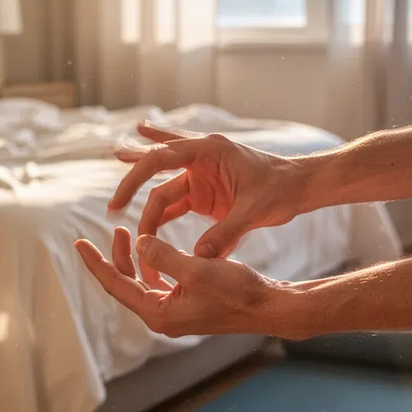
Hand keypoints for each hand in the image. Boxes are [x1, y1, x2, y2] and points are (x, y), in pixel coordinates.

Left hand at [75, 227, 290, 337]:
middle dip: (116, 257)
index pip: (116, 285)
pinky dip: (154, 264)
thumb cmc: (237, 291)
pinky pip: (160, 283)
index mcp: (159, 312)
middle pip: (126, 284)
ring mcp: (175, 313)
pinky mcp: (188, 305)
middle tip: (114, 229)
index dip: (97, 263)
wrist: (268, 306)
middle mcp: (163, 317)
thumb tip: (139, 242)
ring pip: (142, 282)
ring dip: (135, 258)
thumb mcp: (197, 269)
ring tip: (131, 233)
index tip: (79, 243)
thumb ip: (164, 255)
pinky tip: (158, 247)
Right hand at [109, 122, 308, 281]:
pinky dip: (156, 194)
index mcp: (209, 152)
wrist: (300, 187)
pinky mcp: (205, 191)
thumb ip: (227, 233)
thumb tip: (199, 258)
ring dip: (139, 182)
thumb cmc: (281, 191)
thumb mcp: (255, 212)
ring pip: (162, 183)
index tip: (119, 203)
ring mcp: (201, 175)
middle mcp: (200, 159)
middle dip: (131, 184)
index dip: (134, 180)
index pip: (160, 159)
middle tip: (111, 207)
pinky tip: (136, 163)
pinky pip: (174, 195)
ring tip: (112, 156)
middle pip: (156, 171)